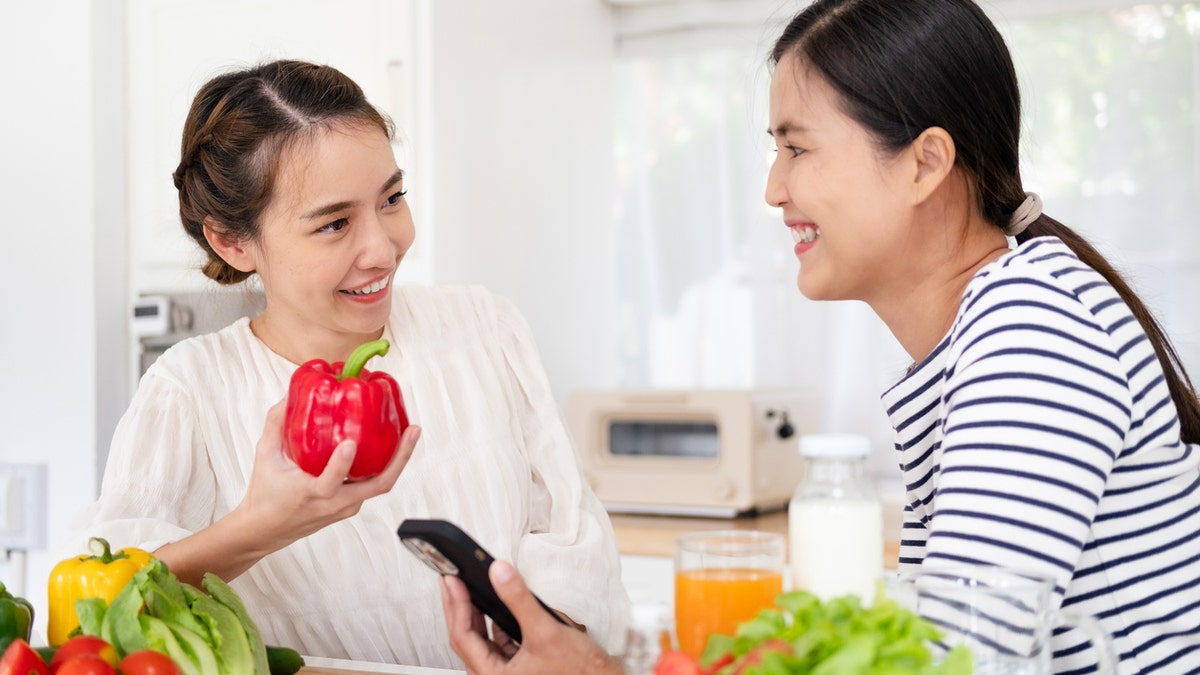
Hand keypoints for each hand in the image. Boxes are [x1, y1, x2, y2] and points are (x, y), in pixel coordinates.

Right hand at [154, 400, 420, 583]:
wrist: (266, 530)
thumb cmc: (265, 495)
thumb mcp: (265, 457)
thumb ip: (276, 424)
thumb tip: (290, 394)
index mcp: (312, 495)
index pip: (330, 482)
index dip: (341, 464)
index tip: (349, 443)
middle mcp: (336, 504)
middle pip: (378, 485)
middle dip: (400, 458)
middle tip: (412, 431)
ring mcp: (348, 506)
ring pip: (380, 484)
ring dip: (398, 460)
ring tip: (410, 431)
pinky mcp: (352, 505)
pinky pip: (373, 484)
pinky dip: (385, 465)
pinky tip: (391, 443)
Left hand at [440, 560, 621, 674]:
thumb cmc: (577, 672)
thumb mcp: (546, 631)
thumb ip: (519, 599)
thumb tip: (499, 572)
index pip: (462, 637)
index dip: (455, 605)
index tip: (451, 580)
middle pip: (466, 638)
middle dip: (458, 607)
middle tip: (451, 579)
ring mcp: (506, 671)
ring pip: (480, 639)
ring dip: (474, 613)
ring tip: (467, 587)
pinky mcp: (518, 665)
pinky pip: (496, 640)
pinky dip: (493, 621)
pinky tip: (495, 604)